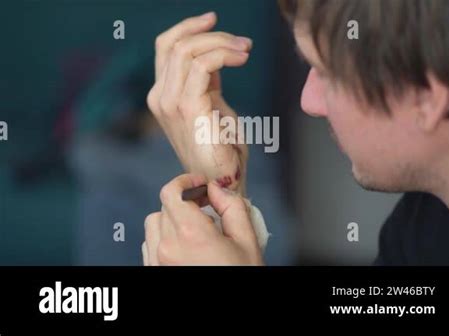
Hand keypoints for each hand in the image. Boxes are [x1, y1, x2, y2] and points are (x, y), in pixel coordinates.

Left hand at [142, 174, 263, 265]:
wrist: (229, 317)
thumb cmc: (241, 276)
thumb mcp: (247, 240)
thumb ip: (232, 206)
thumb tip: (216, 189)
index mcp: (191, 235)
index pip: (172, 192)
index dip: (185, 181)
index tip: (199, 184)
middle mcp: (167, 247)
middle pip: (165, 207)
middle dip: (186, 202)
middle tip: (207, 210)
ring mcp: (157, 262)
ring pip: (154, 225)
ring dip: (171, 219)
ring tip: (194, 230)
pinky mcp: (153, 272)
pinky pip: (150, 244)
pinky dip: (164, 238)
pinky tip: (184, 246)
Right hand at [147, 12, 250, 192]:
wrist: (222, 181)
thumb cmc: (221, 147)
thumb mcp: (212, 105)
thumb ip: (207, 81)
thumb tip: (216, 54)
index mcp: (164, 95)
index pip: (166, 48)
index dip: (188, 28)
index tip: (214, 20)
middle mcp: (160, 97)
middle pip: (174, 44)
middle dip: (210, 33)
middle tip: (242, 42)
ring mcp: (169, 102)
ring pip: (187, 50)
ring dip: (221, 42)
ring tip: (246, 49)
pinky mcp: (187, 108)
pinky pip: (202, 64)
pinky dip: (224, 54)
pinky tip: (242, 58)